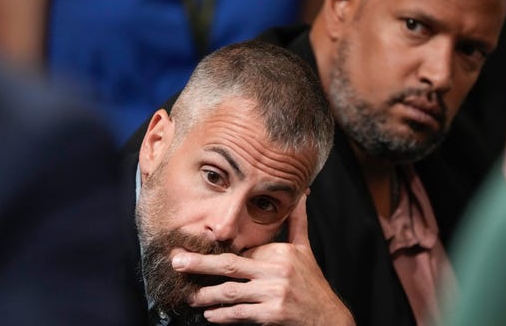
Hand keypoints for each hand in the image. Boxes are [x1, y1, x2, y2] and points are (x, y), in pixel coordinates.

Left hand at [171, 195, 354, 324]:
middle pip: (230, 266)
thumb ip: (297, 221)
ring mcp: (274, 293)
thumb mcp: (306, 249)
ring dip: (207, 295)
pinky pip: (241, 313)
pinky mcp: (273, 314)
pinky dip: (223, 315)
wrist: (328, 317)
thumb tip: (303, 193)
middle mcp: (276, 271)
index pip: (242, 251)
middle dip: (200, 264)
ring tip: (190, 296)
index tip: (192, 250)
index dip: (216, 253)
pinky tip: (210, 315)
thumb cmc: (313, 282)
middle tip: (177, 263)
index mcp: (280, 252)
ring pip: (231, 292)